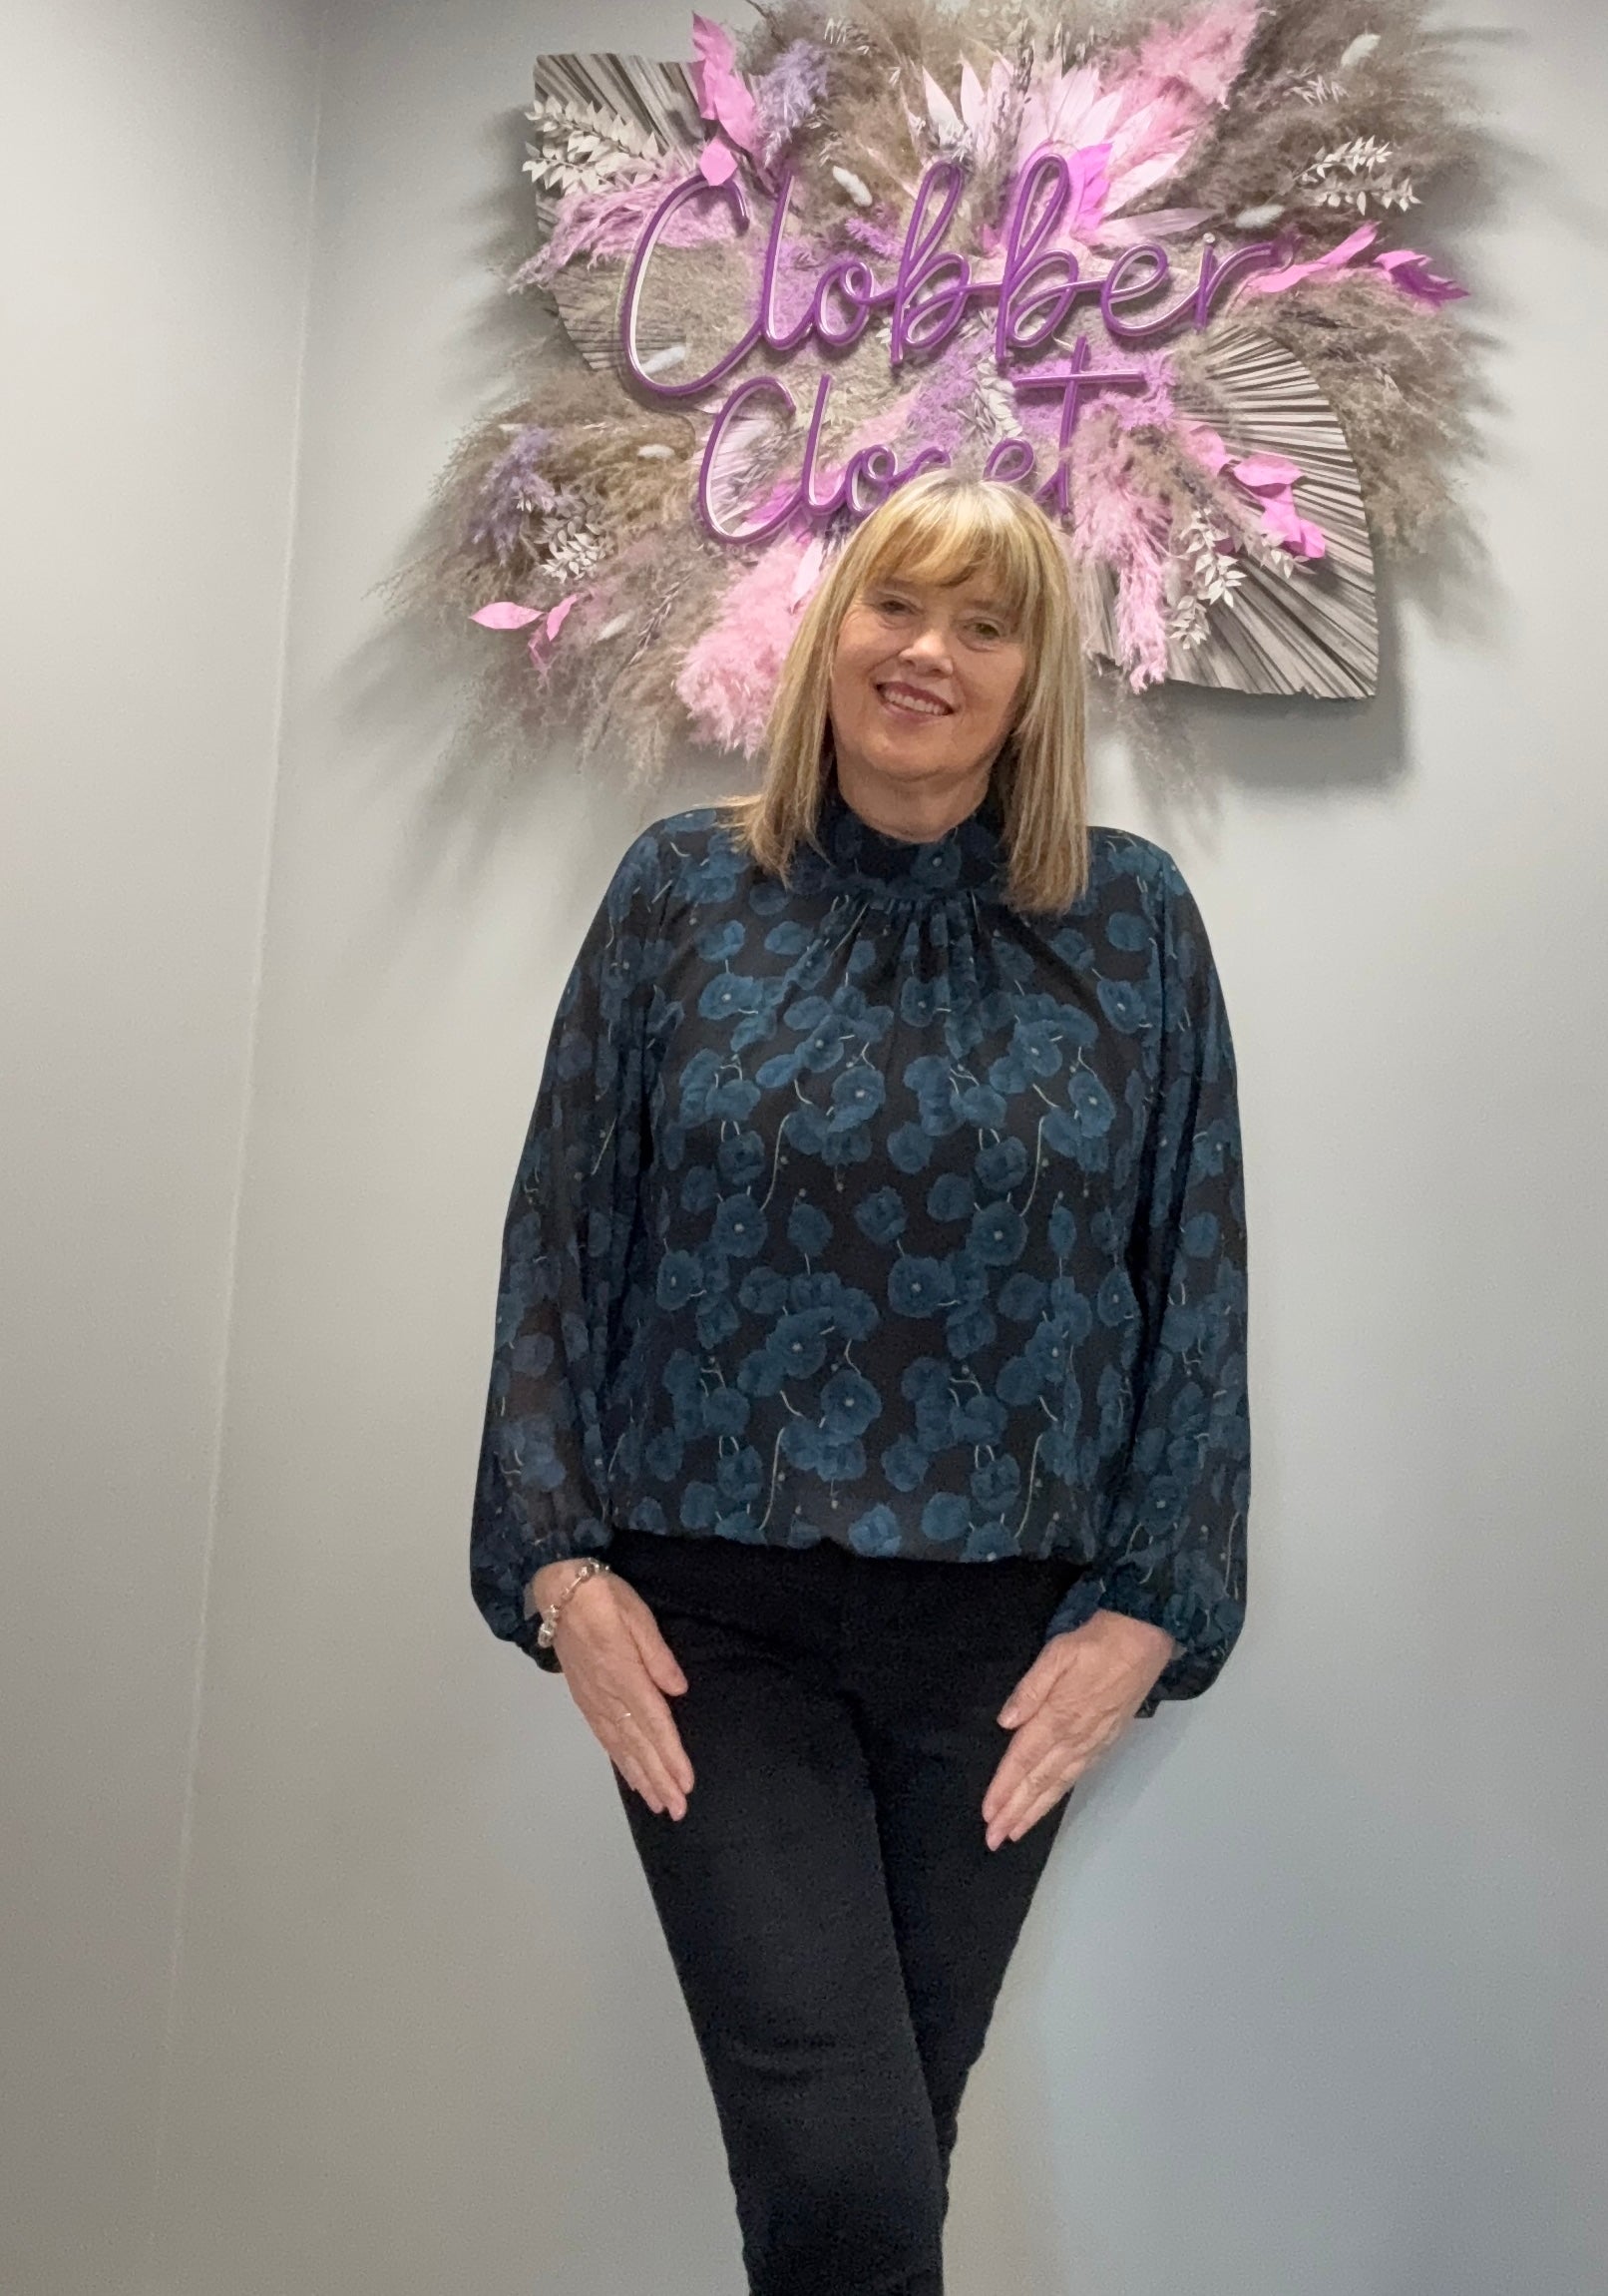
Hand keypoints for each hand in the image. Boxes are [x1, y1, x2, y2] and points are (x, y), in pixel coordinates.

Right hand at [543, 1567, 695, 1819]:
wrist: (557, 1590)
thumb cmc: (603, 1596)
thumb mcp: (636, 1614)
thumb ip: (657, 1654)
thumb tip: (678, 1689)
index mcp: (623, 1673)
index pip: (653, 1722)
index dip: (670, 1755)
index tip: (685, 1783)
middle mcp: (607, 1695)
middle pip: (637, 1744)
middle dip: (658, 1778)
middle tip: (677, 1809)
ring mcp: (592, 1700)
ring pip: (620, 1746)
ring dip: (641, 1777)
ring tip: (658, 1803)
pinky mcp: (583, 1699)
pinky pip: (604, 1737)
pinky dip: (619, 1761)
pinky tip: (630, 1775)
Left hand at [981, 1608, 1175, 1849]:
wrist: (1144, 1639)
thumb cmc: (1097, 1641)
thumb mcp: (1057, 1652)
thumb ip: (1030, 1688)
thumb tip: (1006, 1721)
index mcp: (1058, 1715)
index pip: (1023, 1759)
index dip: (1004, 1788)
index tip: (988, 1814)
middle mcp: (1075, 1737)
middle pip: (1038, 1781)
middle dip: (1015, 1812)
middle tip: (994, 1839)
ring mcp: (1093, 1743)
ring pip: (1058, 1785)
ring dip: (1034, 1811)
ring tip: (1015, 1833)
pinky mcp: (1106, 1742)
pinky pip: (1077, 1776)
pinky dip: (1059, 1796)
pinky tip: (1047, 1805)